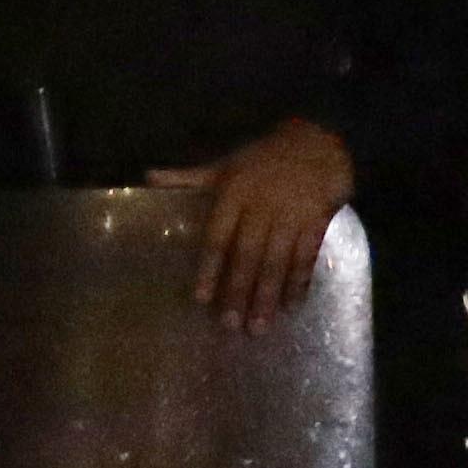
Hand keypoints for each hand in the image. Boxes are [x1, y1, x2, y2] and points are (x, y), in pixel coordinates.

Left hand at [155, 116, 355, 328]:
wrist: (319, 141)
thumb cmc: (264, 157)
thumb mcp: (225, 164)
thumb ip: (189, 177)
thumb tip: (147, 177)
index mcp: (235, 193)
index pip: (219, 237)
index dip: (209, 268)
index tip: (201, 299)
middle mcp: (262, 207)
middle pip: (248, 255)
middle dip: (240, 291)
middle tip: (232, 325)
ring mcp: (292, 215)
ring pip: (277, 261)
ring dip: (268, 295)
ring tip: (260, 325)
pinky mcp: (317, 220)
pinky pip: (307, 257)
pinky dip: (299, 282)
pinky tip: (292, 305)